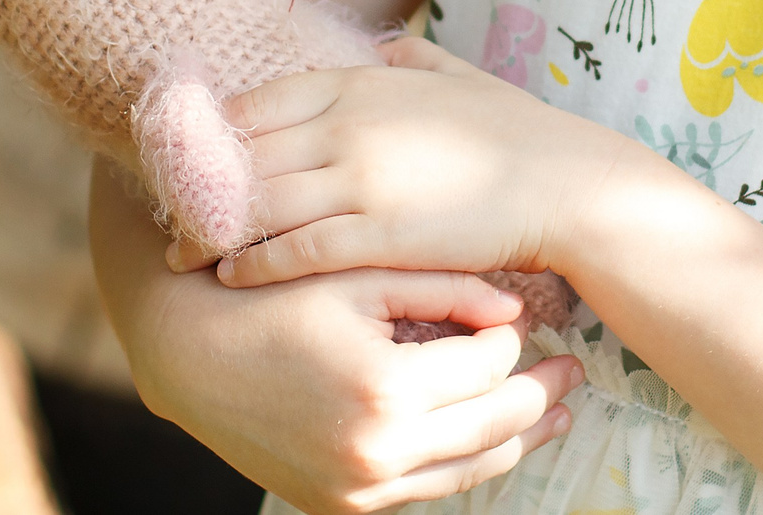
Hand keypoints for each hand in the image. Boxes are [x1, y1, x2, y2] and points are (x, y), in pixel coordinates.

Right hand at [91, 159, 581, 512]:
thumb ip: (444, 286)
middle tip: (578, 370)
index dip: (515, 338)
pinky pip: (424, 490)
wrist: (184, 351)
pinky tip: (488, 435)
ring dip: (515, 438)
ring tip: (555, 410)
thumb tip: (520, 313)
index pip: (489, 367)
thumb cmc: (271, 292)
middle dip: (540, 395)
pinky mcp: (337, 507)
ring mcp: (354, 492)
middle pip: (492, 426)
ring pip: (466, 471)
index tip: (538, 315)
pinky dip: (462, 462)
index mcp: (385, 391)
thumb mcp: (358, 272)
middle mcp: (373, 455)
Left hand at [216, 36, 631, 290]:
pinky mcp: (377, 234)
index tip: (188, 158)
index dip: (213, 132)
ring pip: (259, 204)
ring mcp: (360, 180)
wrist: (565, 185)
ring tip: (182, 253)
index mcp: (360, 83)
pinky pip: (295, 249)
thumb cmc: (516, 133)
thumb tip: (387, 47)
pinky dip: (255, 262)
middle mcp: (348, 126)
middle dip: (197, 187)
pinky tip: (232, 276)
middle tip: (165, 214)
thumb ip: (414, 60)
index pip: (258, 102)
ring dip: (211, 231)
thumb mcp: (459, 77)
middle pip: (244, 154)